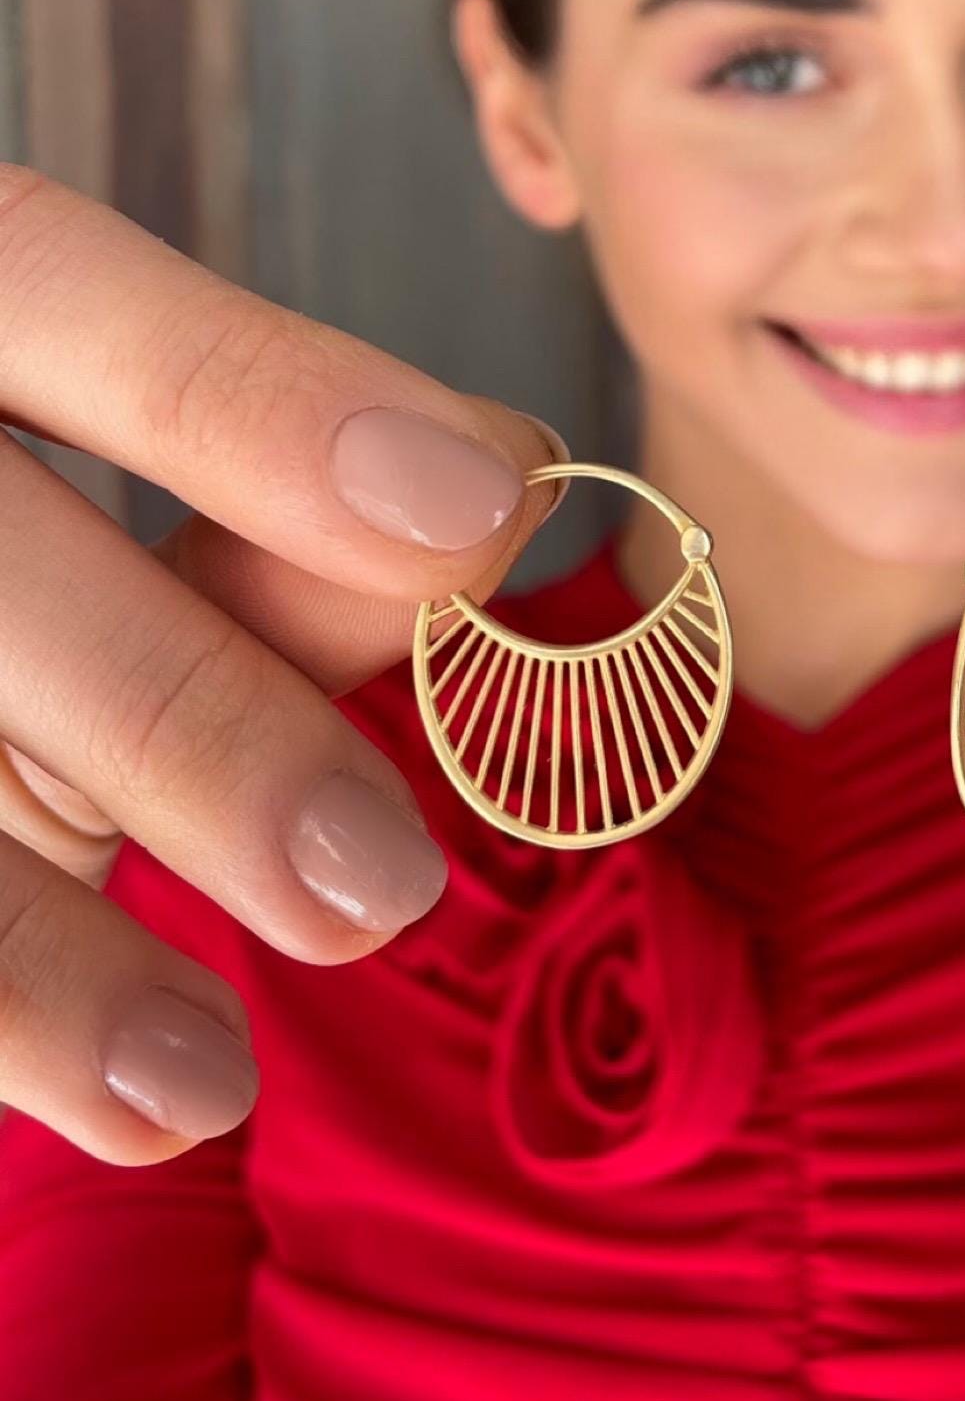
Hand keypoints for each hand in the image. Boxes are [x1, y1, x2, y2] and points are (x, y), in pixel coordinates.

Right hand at [0, 166, 566, 1162]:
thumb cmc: (7, 563)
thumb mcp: (88, 517)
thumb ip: (259, 518)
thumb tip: (480, 518)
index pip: (55, 289)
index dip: (257, 402)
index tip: (482, 507)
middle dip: (185, 720)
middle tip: (377, 884)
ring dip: (32, 956)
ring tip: (202, 1088)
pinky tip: (88, 1111)